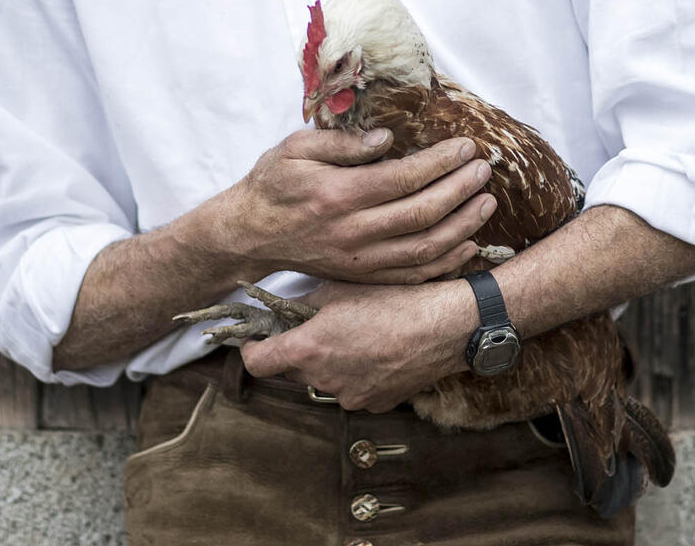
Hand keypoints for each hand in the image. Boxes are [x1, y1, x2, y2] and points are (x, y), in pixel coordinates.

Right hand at [214, 129, 494, 283]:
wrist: (250, 234)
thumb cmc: (273, 184)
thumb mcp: (295, 148)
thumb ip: (342, 143)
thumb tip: (387, 139)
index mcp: (338, 194)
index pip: (403, 178)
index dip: (440, 163)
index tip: (465, 147)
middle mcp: (353, 231)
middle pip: (422, 214)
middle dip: (460, 190)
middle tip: (484, 169)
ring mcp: (360, 259)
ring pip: (424, 248)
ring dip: (463, 225)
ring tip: (487, 202)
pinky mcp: (362, 275)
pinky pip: (413, 275)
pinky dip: (446, 262)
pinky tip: (468, 244)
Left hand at [239, 280, 479, 411]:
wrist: (444, 326)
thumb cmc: (393, 300)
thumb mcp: (340, 289)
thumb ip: (305, 304)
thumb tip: (287, 310)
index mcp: (307, 350)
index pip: (257, 363)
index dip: (251, 349)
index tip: (254, 339)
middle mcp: (324, 380)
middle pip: (292, 371)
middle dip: (296, 351)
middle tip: (313, 327)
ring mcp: (351, 397)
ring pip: (324, 380)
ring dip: (329, 363)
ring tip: (356, 335)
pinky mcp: (375, 404)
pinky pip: (353, 389)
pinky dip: (356, 373)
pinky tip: (377, 350)